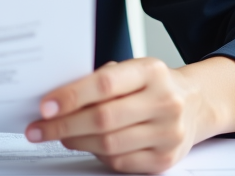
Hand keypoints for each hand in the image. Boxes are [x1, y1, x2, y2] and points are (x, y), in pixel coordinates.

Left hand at [24, 57, 207, 173]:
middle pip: (104, 118)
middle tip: (39, 128)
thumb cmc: (153, 85)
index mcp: (151, 72)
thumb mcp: (131, 70)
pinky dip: (96, 155)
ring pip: (109, 144)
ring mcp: (168, 133)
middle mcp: (164, 102)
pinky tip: (85, 145)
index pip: (105, 83)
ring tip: (59, 135)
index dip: (71, 96)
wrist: (195, 104)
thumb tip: (56, 99)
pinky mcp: (165, 159)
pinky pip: (120, 163)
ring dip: (76, 141)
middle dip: (64, 125)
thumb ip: (99, 80)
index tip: (46, 106)